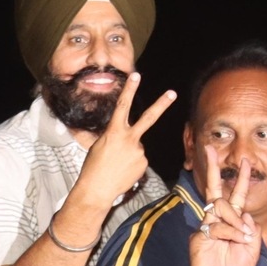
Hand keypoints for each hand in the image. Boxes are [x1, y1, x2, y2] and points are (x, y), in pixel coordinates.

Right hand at [77, 72, 176, 206]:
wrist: (97, 190)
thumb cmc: (93, 167)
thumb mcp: (98, 145)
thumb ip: (114, 136)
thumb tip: (123, 137)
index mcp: (114, 132)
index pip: (123, 106)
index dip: (130, 90)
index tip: (137, 75)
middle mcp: (130, 139)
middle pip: (149, 118)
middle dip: (162, 104)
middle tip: (173, 92)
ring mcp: (140, 152)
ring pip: (137, 146)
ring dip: (129, 153)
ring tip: (117, 165)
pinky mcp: (145, 163)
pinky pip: (139, 159)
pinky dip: (132, 163)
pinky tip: (123, 171)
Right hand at [187, 146, 261, 265]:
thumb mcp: (252, 248)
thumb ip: (252, 229)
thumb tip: (245, 213)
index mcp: (232, 222)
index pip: (236, 196)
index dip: (242, 180)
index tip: (245, 162)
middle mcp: (217, 220)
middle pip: (215, 190)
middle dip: (214, 169)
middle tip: (210, 149)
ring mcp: (206, 226)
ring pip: (220, 207)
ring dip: (236, 219)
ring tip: (243, 236)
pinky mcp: (199, 236)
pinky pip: (217, 226)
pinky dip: (231, 233)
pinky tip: (237, 242)